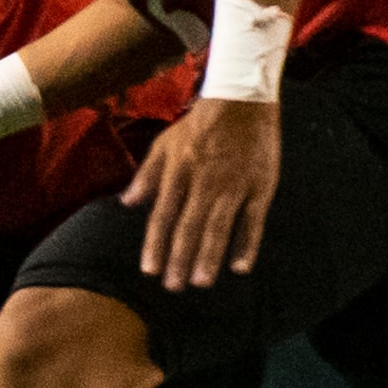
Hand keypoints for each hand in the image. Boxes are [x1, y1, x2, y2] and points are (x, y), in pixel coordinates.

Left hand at [122, 95, 279, 287]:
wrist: (242, 100)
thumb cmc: (198, 125)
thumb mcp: (165, 144)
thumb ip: (147, 175)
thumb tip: (127, 203)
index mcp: (178, 172)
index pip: (163, 215)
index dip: (156, 244)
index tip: (150, 270)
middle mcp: (204, 181)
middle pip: (189, 226)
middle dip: (180, 259)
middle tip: (173, 286)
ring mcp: (234, 185)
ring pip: (218, 227)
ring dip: (208, 257)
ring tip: (200, 282)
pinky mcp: (261, 185)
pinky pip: (253, 220)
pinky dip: (247, 244)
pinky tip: (240, 266)